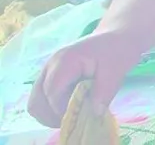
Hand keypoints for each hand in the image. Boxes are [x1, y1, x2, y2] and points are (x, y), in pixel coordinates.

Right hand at [28, 30, 144, 127]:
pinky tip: (71, 107)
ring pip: (36, 101)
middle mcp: (50, 65)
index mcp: (64, 61)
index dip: (64, 108)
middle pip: (37, 100)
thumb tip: (94, 113)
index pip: (53, 93)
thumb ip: (104, 92)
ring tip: (73, 114)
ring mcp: (48, 71)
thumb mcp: (116, 70)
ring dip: (50, 114)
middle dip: (53, 115)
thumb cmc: (116, 51)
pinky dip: (52, 108)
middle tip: (75, 118)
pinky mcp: (51, 76)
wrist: (115, 37)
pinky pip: (42, 98)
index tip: (83, 112)